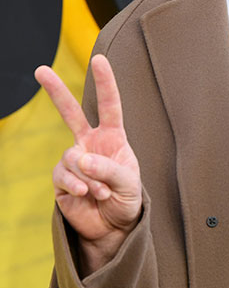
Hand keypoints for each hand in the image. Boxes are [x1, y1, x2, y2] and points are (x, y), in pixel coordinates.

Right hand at [35, 54, 142, 273]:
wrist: (114, 228)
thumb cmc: (127, 199)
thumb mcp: (128, 183)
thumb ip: (108, 168)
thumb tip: (81, 157)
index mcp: (113, 137)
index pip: (109, 105)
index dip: (105, 82)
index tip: (99, 59)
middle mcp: (90, 144)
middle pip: (71, 113)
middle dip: (56, 91)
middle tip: (40, 70)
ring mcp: (74, 161)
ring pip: (72, 157)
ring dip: (88, 176)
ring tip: (100, 191)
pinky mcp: (62, 180)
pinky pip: (64, 176)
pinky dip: (76, 185)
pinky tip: (86, 194)